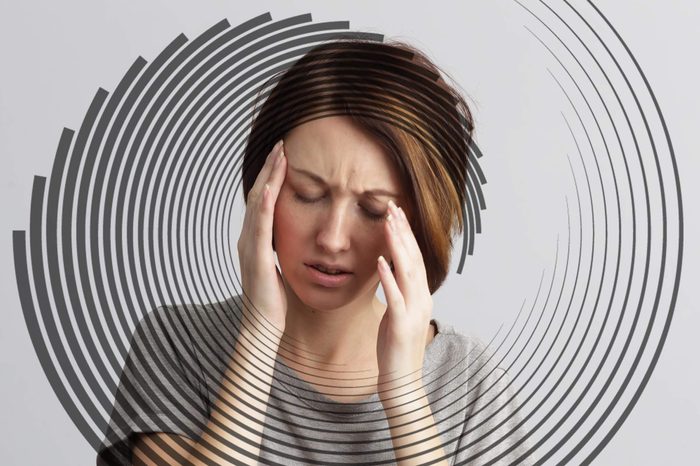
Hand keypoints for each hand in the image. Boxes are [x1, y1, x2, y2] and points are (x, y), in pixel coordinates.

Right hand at [236, 139, 287, 334]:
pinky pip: (259, 226)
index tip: (282, 157)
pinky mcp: (256, 258)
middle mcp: (247, 239)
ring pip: (256, 204)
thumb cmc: (271, 303)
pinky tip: (269, 188)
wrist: (261, 328)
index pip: (261, 202)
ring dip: (267, 178)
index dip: (270, 178)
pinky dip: (262, 205)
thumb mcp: (276, 269)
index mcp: (254, 241)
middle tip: (280, 145)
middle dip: (269, 169)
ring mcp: (249, 247)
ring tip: (278, 155)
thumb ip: (276, 251)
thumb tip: (285, 240)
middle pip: (256, 195)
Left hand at [375, 200, 433, 406]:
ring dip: (397, 245)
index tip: (396, 213)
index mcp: (421, 296)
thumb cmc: (396, 349)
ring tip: (388, 223)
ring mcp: (413, 310)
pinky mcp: (401, 323)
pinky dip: (388, 276)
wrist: (402, 382)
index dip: (407, 235)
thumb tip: (390, 270)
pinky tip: (379, 260)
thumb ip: (398, 292)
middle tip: (393, 207)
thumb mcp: (399, 314)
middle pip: (414, 258)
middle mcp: (422, 299)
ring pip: (407, 271)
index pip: (415, 258)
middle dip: (403, 231)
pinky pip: (395, 295)